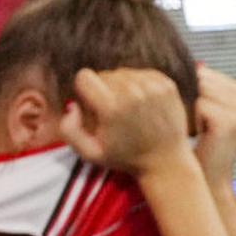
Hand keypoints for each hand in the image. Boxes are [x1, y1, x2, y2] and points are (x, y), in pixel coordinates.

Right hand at [59, 68, 191, 175]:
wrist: (166, 162)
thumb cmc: (126, 158)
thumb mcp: (90, 153)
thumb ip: (69, 129)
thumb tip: (73, 105)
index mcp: (111, 107)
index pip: (84, 76)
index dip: (86, 91)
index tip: (95, 107)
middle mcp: (133, 93)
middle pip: (105, 74)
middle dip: (105, 91)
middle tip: (116, 114)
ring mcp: (152, 88)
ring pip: (124, 73)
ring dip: (123, 88)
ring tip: (131, 111)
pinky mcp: (167, 85)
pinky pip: (143, 74)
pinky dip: (140, 85)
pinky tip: (144, 105)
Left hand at [192, 65, 235, 186]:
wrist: (209, 181)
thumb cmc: (200, 144)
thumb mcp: (203, 109)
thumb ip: (201, 84)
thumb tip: (188, 60)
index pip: (203, 72)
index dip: (190, 92)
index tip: (197, 116)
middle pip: (199, 78)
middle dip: (188, 98)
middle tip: (196, 125)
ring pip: (196, 90)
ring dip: (188, 109)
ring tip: (198, 130)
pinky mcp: (229, 121)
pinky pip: (196, 104)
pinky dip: (190, 120)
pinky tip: (199, 136)